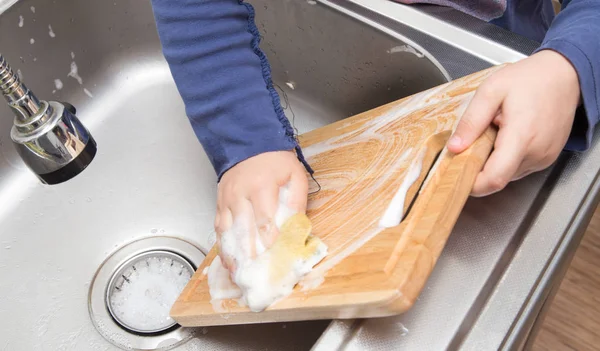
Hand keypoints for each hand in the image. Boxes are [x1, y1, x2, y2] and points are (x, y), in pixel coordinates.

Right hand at [214, 150, 308, 273]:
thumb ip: (296, 201)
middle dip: (250, 256)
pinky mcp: (220, 206)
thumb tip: (297, 228)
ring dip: (234, 257)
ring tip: (241, 277)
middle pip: (243, 231)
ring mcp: (227, 202)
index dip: (269, 242)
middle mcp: (239, 195)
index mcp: (260, 186)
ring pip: (228, 234)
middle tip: (257, 277)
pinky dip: (224, 249)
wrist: (248, 145)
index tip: (275, 260)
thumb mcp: (294, 175)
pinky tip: (230, 264)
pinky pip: (219, 231)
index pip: (264, 219)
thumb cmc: (275, 162)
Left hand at [447, 50, 580, 196]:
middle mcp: (536, 153)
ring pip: (507, 174)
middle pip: (498, 178)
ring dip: (494, 161)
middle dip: (479, 167)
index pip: (494, 179)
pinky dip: (507, 158)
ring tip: (495, 132)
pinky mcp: (547, 158)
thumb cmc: (530, 79)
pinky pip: (519, 167)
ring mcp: (544, 158)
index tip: (457, 174)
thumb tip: (454, 147)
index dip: (472, 185)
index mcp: (521, 137)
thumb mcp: (491, 91)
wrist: (565, 75)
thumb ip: (472, 121)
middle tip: (474, 141)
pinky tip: (507, 136)